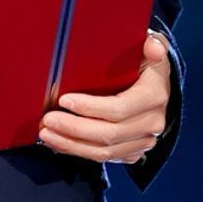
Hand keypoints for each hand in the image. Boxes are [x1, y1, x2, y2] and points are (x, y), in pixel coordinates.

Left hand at [38, 29, 171, 164]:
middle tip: (47, 119)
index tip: (63, 100)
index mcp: (154, 96)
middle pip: (108, 134)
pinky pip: (103, 157)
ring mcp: (143, 140)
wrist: (156, 83)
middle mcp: (152, 123)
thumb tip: (154, 47)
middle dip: (73, 128)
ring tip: (46, 133)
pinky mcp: (133, 151)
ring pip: (104, 151)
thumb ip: (152, 44)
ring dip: (71, 144)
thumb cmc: (145, 61)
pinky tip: (59, 142)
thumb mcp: (150, 46)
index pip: (119, 109)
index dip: (89, 107)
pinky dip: (78, 151)